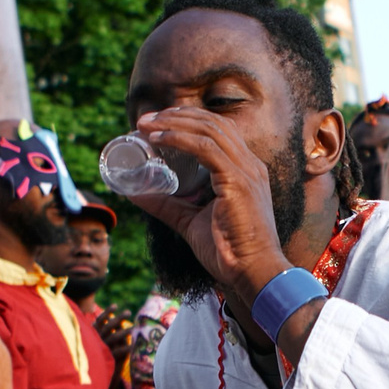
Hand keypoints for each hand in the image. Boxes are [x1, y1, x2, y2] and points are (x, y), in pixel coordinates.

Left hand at [127, 108, 291, 304]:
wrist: (254, 272)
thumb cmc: (229, 252)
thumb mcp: (190, 222)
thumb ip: (167, 206)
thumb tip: (134, 193)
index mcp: (244, 170)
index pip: (218, 131)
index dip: (186, 121)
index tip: (157, 124)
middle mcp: (249, 164)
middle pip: (212, 123)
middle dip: (176, 116)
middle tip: (145, 120)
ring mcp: (245, 170)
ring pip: (208, 129)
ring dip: (174, 123)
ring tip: (147, 125)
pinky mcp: (237, 181)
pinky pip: (205, 148)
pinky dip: (179, 139)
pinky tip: (159, 139)